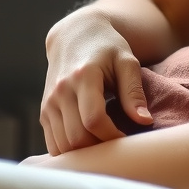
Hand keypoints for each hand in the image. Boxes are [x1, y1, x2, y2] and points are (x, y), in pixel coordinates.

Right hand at [41, 4, 153, 154]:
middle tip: (118, 147)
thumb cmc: (108, 48)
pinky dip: (71, 152)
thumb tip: (145, 121)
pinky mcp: (44, 112)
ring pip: (63, 145)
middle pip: (77, 136)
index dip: (112, 136)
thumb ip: (134, 91)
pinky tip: (89, 146)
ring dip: (85, 153)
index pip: (94, 119)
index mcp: (84, 76)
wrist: (75, 36)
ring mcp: (49, 103)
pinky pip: (54, 144)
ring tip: (105, 147)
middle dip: (100, 148)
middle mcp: (61, 90)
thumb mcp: (126, 62)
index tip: (127, 139)